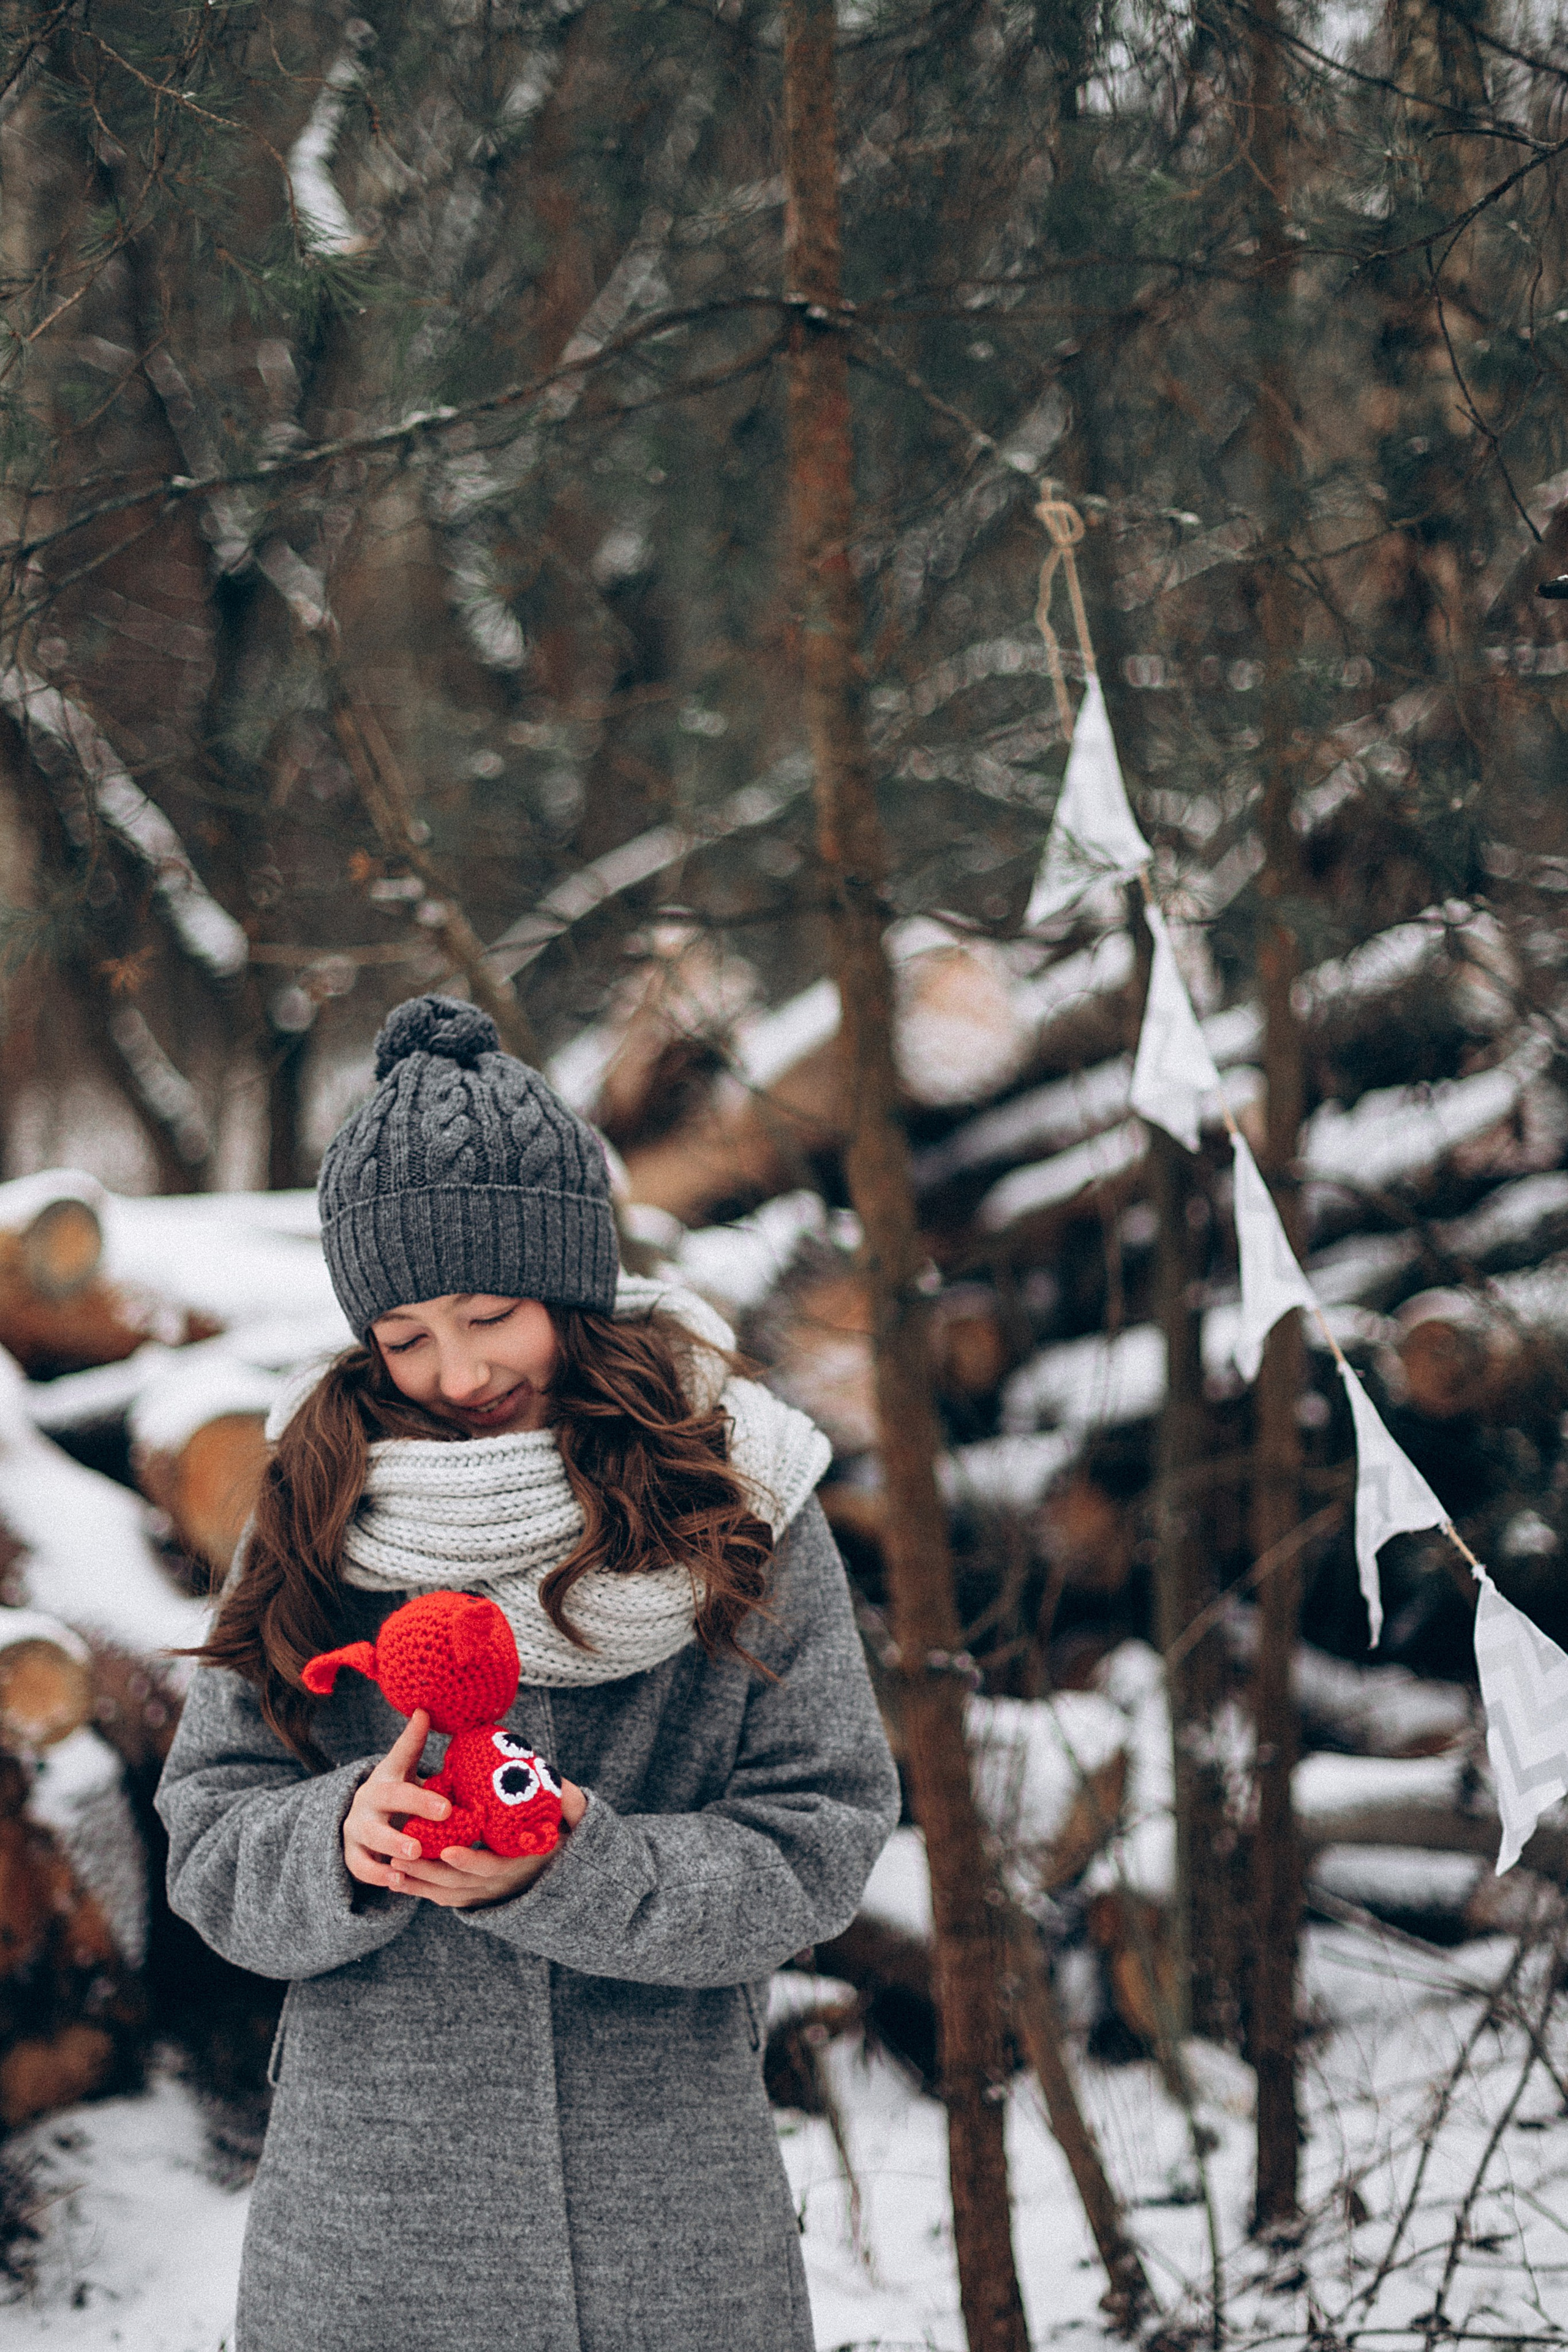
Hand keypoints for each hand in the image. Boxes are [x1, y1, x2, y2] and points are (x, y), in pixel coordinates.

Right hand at [343, 1710, 450, 1889]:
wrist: (362, 1818)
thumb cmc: (395, 1790)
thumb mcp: (403, 1766)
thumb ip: (413, 1743)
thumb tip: (425, 1708)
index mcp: (387, 1774)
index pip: (401, 1758)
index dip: (417, 1753)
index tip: (439, 1770)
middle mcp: (369, 1798)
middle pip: (389, 1798)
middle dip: (416, 1804)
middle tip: (444, 1812)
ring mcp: (357, 1827)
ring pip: (372, 1836)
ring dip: (394, 1844)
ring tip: (415, 1854)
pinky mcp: (352, 1853)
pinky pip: (361, 1867)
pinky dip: (378, 1875)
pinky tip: (397, 1882)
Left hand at [391, 1777, 588, 1910]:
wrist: (556, 1873)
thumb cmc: (560, 1839)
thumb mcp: (573, 1824)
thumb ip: (571, 1804)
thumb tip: (563, 1783)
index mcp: (519, 1864)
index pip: (491, 1867)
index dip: (471, 1861)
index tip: (449, 1849)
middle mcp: (499, 1885)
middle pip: (459, 1883)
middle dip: (430, 1871)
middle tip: (401, 1855)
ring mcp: (484, 1894)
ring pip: (446, 1893)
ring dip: (419, 1882)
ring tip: (391, 1868)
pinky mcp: (473, 1897)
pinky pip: (443, 1898)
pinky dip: (421, 1891)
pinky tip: (398, 1879)